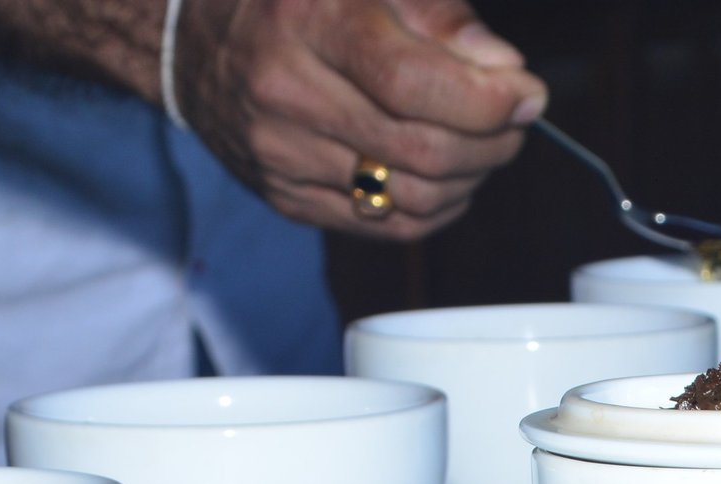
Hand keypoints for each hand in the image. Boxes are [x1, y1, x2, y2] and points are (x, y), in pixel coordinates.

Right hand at [174, 0, 545, 239]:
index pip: (412, 83)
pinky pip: (385, 226)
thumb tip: (505, 73)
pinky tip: (446, 177)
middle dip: (491, 143)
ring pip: (410, 199)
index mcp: (308, 21)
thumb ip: (442, 17)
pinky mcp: (287, 198)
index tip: (526, 95)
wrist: (194, 37)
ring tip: (483, 145)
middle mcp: (287, 92)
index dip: (486, 101)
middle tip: (514, 122)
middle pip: (420, 151)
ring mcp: (282, 155)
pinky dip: (434, 208)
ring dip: (470, 180)